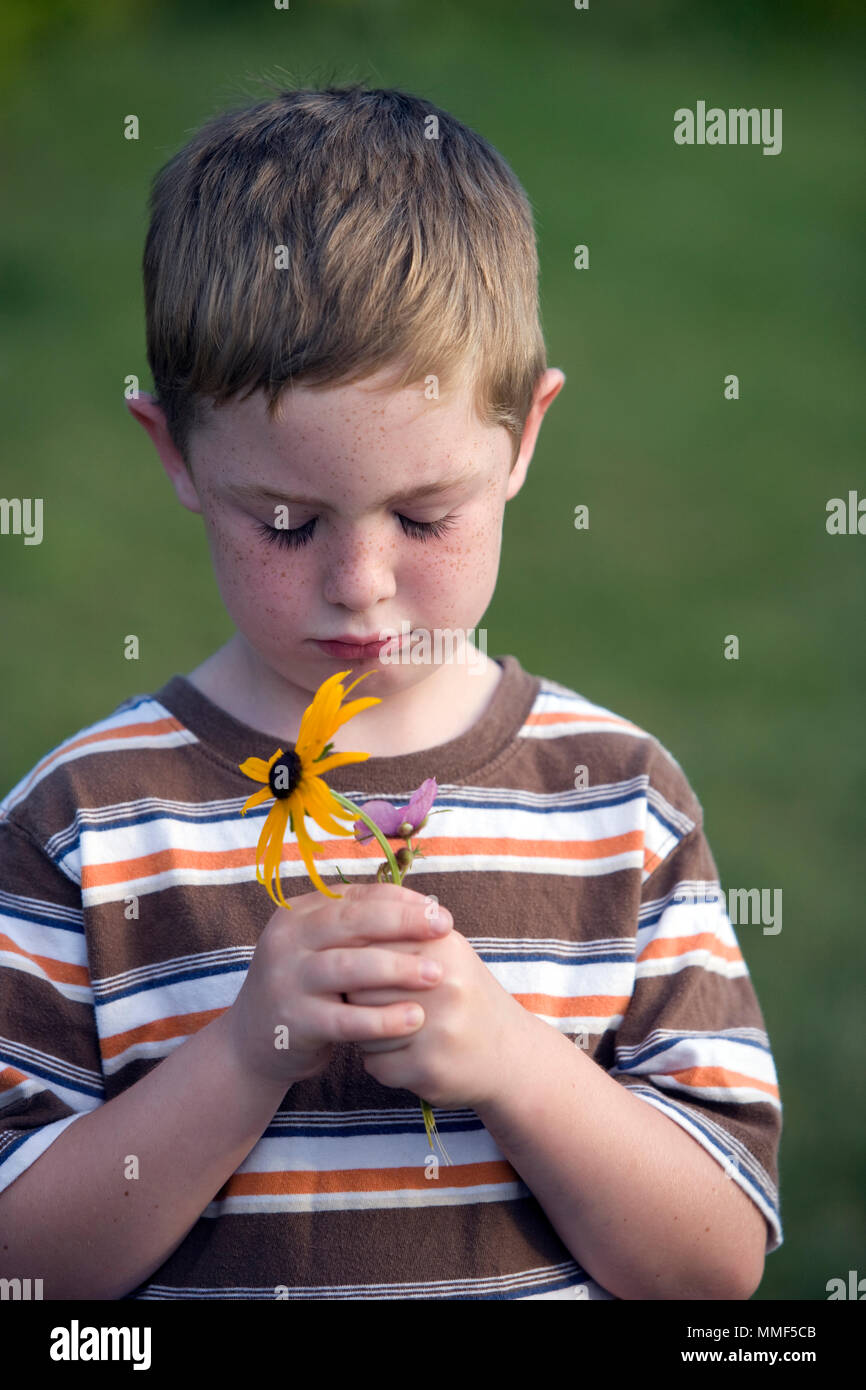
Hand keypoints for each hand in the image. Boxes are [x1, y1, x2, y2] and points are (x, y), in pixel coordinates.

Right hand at [223, 883, 453, 1087]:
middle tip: (444, 929)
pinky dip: (382, 1019)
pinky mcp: (294, 1022)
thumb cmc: (308, 987)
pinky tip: (413, 1019)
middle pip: (351, 923)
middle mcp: (287, 941)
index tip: (438, 911)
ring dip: (397, 969)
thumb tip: (426, 907)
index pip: (356, 897)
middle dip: (402, 923)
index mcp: (298, 914)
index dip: (401, 901)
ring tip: (437, 974)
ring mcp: (287, 981)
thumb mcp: (323, 948)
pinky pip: (344, 1019)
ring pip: (348, 967)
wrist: (253, 1042)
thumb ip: (361, 926)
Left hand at [345, 921, 529, 1110]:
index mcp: (442, 945)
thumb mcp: (446, 953)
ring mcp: (437, 1028)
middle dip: (357, 1000)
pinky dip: (382, 1064)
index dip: (358, 964)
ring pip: (362, 1030)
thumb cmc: (465, 996)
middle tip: (375, 1005)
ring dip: (367, 1035)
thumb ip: (401, 933)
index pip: (368, 946)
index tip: (363, 973)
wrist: (512, 1054)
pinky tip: (407, 1057)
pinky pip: (375, 1065)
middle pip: (359, 988)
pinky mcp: (430, 1068)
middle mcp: (443, 983)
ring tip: (394, 1031)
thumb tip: (342, 928)